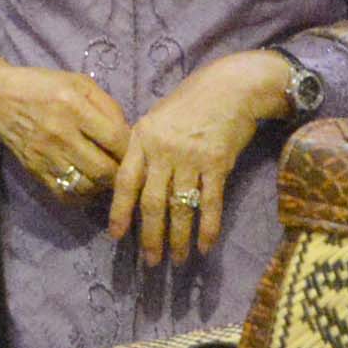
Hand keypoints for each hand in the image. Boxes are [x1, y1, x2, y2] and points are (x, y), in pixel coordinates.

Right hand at [0, 56, 129, 215]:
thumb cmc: (43, 86)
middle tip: (122, 165)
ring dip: (102, 185)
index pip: (115, 139)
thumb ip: (107, 105)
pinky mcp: (35, 171)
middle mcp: (60, 134)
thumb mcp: (78, 82)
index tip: (135, 149)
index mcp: (73, 106)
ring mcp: (46, 156)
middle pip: (104, 169)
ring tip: (105, 174)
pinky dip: (82, 194)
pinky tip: (86, 182)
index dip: (131, 149)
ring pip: (87, 186)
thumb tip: (129, 135)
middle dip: (120, 171)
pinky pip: (66, 194)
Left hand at [107, 51, 292, 263]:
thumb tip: (131, 184)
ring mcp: (190, 157)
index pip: (125, 181)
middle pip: (151, 201)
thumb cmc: (191, 102)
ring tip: (176, 260)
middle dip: (150, 236)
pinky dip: (208, 227)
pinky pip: (210, 202)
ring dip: (178, 238)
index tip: (116, 236)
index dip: (120, 211)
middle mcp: (163, 150)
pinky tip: (205, 246)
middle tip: (150, 261)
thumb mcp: (157, 119)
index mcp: (142, 137)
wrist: (231, 86)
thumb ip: (143, 149)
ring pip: (180, 207)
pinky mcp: (217, 163)